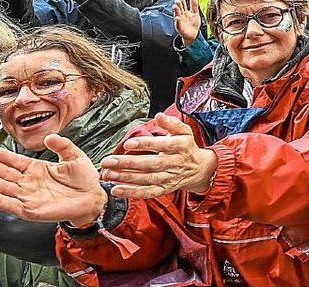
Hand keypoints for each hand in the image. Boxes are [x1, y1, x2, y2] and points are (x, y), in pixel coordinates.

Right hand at [0, 134, 107, 225]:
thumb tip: (50, 137)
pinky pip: (11, 205)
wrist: (92, 198)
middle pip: (4, 174)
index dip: (1, 157)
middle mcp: (28, 182)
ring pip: (4, 188)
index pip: (14, 161)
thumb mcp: (74, 156)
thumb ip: (62, 145)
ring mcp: (28, 196)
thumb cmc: (83, 178)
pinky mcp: (30, 210)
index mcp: (36, 169)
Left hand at [100, 113, 216, 199]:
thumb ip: (171, 123)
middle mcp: (174, 163)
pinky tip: (117, 190)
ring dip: (126, 178)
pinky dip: (132, 193)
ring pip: (146, 179)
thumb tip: (159, 115)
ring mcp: (169, 178)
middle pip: (150, 164)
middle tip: (109, 161)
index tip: (128, 143)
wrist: (199, 169)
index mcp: (179, 146)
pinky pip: (147, 193)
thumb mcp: (184, 131)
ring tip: (108, 174)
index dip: (145, 144)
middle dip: (128, 163)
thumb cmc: (186, 147)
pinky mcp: (164, 189)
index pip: (161, 145)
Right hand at [172, 0, 201, 46]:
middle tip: (177, 1)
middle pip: (179, 10)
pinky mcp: (180, 28)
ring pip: (177, 15)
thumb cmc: (193, 23)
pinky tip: (177, 18)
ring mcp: (180, 22)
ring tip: (175, 7)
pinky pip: (178, 24)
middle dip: (178, 5)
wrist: (193, 34)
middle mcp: (181, 16)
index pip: (183, 6)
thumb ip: (194, 6)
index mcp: (185, 13)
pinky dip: (178, 21)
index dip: (182, 2)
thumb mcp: (195, 13)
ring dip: (176, 11)